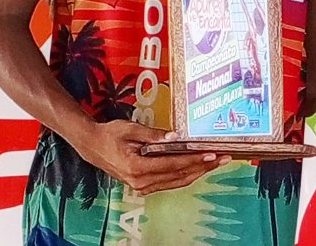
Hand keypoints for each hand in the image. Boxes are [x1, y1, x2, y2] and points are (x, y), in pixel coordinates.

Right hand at [73, 120, 229, 194]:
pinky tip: (197, 167)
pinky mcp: (143, 185)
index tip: (212, 154)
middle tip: (223, 159)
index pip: (173, 165)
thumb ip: (154, 135)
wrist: (92, 146)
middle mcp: (141, 181)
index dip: (194, 160)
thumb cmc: (110, 135)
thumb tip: (176, 136)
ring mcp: (141, 186)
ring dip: (197, 172)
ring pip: (176, 182)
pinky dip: (185, 175)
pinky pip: (169, 182)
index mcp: (137, 168)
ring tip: (216, 163)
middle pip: (179, 176)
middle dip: (203, 167)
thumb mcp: (131, 129)